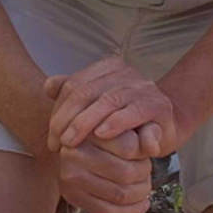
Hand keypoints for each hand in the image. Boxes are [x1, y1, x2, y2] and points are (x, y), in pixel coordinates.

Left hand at [44, 55, 181, 158]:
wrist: (164, 129)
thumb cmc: (125, 119)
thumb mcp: (98, 107)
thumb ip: (74, 94)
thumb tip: (47, 86)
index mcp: (109, 68)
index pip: (75, 85)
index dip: (59, 111)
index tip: (51, 137)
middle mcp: (127, 73)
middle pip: (87, 92)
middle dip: (68, 120)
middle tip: (57, 144)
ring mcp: (144, 88)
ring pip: (108, 101)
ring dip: (86, 123)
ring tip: (71, 142)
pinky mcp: (159, 106)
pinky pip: (134, 112)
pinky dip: (117, 123)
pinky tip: (102, 135)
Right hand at [55, 131, 153, 212]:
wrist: (73, 150)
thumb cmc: (105, 136)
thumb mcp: (125, 123)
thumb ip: (144, 131)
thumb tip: (153, 149)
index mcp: (89, 131)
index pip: (129, 146)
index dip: (144, 152)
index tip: (143, 152)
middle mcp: (75, 155)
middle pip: (127, 173)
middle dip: (145, 175)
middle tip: (146, 170)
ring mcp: (72, 180)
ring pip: (120, 195)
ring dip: (141, 193)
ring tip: (144, 186)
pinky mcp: (75, 198)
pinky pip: (109, 212)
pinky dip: (132, 212)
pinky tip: (142, 204)